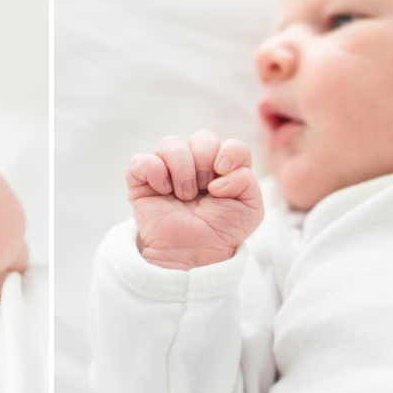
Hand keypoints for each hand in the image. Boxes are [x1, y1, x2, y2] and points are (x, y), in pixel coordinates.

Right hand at [126, 130, 262, 269]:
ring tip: (184, 195)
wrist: (193, 254)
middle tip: (203, 189)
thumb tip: (219, 174)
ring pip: (170, 143)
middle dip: (204, 160)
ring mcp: (167, 172)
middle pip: (201, 138)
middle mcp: (195, 166)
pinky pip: (141, 160)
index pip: (230, 144)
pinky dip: (154, 172)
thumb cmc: (220, 232)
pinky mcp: (141, 182)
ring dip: (181, 168)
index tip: (223, 176)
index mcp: (222, 169)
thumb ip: (248, 181)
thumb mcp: (251, 210)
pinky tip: (163, 192)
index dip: (231, 153)